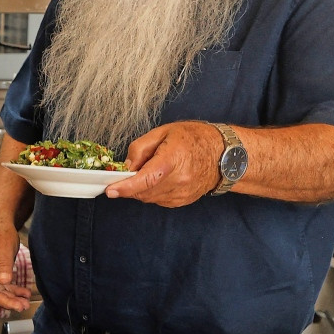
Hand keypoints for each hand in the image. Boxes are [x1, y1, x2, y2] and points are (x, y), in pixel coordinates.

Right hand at [0, 219, 31, 319]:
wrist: (1, 221)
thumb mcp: (3, 245)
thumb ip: (3, 264)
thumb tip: (3, 281)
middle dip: (4, 301)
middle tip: (20, 306)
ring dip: (10, 298)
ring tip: (24, 303)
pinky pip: (4, 286)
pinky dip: (14, 291)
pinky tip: (24, 294)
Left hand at [104, 121, 221, 206]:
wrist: (224, 155)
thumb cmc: (194, 138)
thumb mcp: (163, 132)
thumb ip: (140, 148)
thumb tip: (127, 167)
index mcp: (172, 161)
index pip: (145, 179)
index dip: (125, 187)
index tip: (110, 190)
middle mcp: (178, 181)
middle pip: (143, 191)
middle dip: (129, 185)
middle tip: (126, 173)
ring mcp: (181, 194)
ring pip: (149, 198)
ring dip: (140, 188)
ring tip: (149, 171)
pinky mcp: (182, 201)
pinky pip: (158, 200)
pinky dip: (151, 192)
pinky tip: (159, 178)